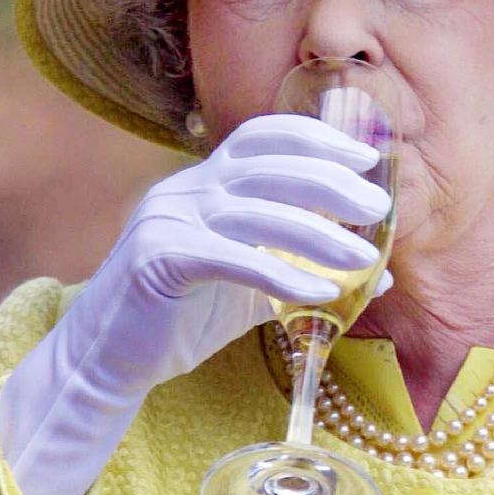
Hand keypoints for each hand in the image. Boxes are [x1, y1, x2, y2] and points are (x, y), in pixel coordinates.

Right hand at [0, 114, 391, 494]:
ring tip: (362, 258)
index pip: (263, 136)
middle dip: (330, 183)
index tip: (365, 156)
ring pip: (256, 213)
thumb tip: (382, 272)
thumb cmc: (186, 316)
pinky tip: (321, 292)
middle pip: (268, 168)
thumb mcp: (256, 286)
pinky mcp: (160, 259)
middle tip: (377, 207)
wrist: (111, 358)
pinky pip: (234, 259)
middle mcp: (186, 188)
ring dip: (317, 235)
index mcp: (205, 181)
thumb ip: (308, 268)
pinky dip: (282, 275)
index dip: (316, 138)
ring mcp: (169, 219)